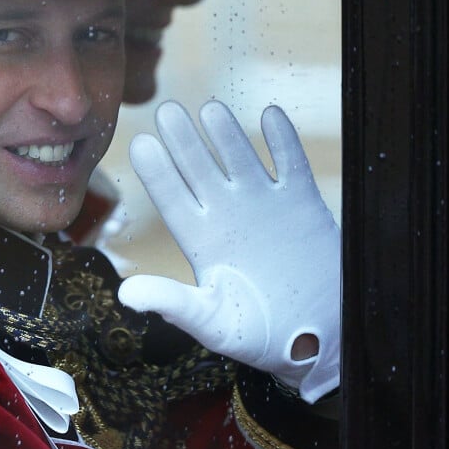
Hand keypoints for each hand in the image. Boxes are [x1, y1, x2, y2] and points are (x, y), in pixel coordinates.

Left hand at [117, 100, 339, 401]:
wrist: (322, 339)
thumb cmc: (262, 336)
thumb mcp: (214, 323)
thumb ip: (174, 304)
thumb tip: (126, 295)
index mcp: (200, 240)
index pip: (171, 198)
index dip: (157, 172)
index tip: (140, 143)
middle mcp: (227, 215)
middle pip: (200, 168)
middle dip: (184, 141)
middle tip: (166, 111)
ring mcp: (264, 205)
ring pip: (240, 158)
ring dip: (228, 134)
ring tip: (211, 109)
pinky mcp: (302, 204)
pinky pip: (290, 164)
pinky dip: (283, 141)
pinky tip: (271, 114)